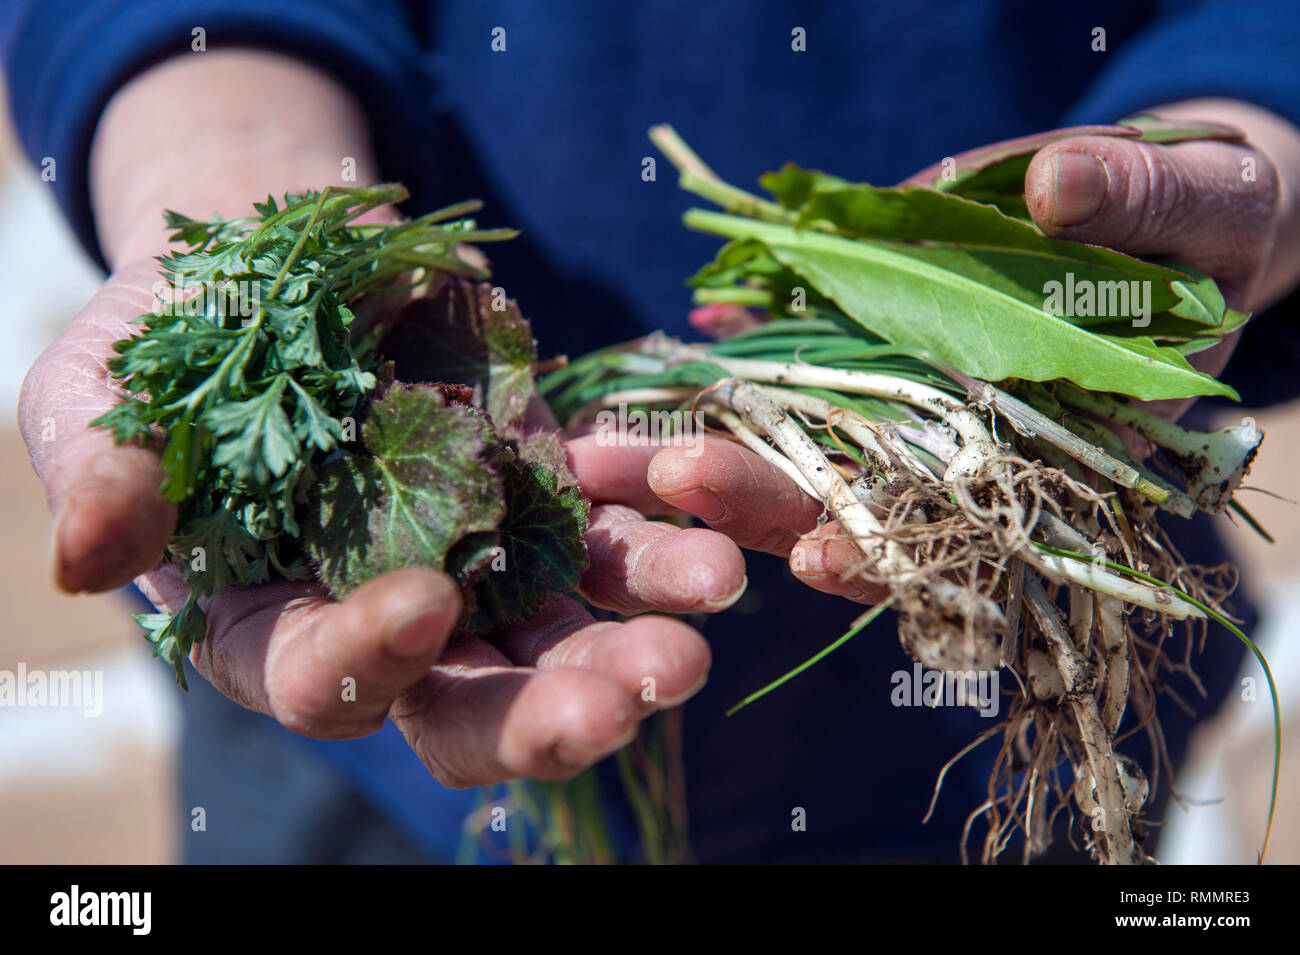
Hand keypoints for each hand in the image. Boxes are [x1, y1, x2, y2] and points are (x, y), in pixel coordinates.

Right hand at [21, 259, 736, 785]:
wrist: (279, 271)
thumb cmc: (169, 345)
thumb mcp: (107, 403)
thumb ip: (108, 484)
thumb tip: (84, 560)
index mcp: (276, 623)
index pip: (320, 682)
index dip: (368, 661)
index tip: (420, 601)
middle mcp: (393, 616)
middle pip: (472, 698)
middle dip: (546, 709)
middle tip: (623, 698)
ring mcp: (483, 555)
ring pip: (567, 623)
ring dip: (641, 621)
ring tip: (707, 600)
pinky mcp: (544, 487)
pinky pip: (613, 518)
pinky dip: (659, 511)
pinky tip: (704, 499)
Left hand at [636, 99, 1299, 599]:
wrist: (1171, 213)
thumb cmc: (1207, 223)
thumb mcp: (1201, 208)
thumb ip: (1140, 203)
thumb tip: (1057, 182)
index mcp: (1065, 455)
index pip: (970, 532)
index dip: (896, 551)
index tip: (821, 557)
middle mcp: (980, 444)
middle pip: (868, 499)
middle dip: (773, 498)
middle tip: (683, 477)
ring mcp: (928, 397)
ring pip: (825, 443)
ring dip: (739, 440)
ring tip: (656, 436)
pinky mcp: (895, 340)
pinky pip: (820, 356)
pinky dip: (764, 345)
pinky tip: (703, 331)